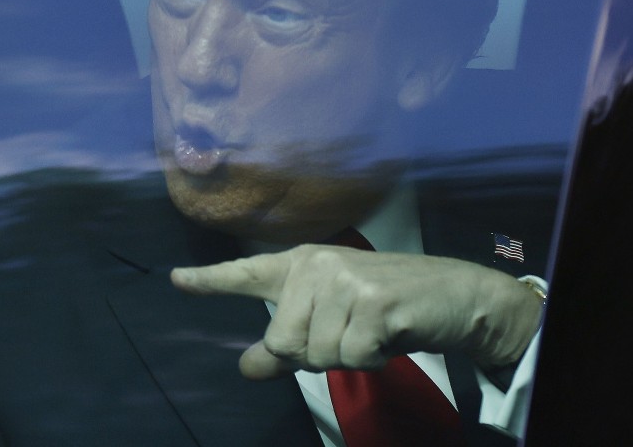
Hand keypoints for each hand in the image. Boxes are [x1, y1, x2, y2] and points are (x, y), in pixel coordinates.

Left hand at [170, 245, 542, 379]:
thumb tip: (245, 367)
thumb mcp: (333, 322)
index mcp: (303, 265)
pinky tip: (389, 336)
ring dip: (348, 357)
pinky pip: (350, 357)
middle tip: (352, 333)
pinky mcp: (372, 302)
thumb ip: (287, 346)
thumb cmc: (389, 309)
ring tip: (373, 331)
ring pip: (316, 354)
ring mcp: (343, 280)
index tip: (176, 280)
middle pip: (282, 341)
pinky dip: (371, 359)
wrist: (456, 295)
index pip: (248, 273)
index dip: (210, 280)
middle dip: (315, 354)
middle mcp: (316, 265)